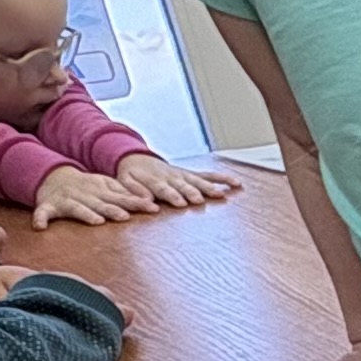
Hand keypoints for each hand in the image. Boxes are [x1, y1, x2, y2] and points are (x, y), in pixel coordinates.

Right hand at [31, 164, 140, 226]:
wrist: (54, 176)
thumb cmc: (86, 186)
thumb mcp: (106, 186)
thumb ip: (125, 193)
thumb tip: (149, 201)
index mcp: (101, 192)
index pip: (122, 198)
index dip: (136, 203)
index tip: (152, 208)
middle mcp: (86, 196)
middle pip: (102, 204)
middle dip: (113, 210)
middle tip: (125, 216)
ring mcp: (67, 201)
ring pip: (77, 208)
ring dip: (86, 214)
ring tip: (96, 221)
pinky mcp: (48, 206)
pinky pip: (43, 213)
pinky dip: (40, 218)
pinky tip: (40, 226)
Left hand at [113, 153, 239, 208]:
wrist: (136, 157)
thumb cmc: (131, 174)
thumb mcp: (124, 180)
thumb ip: (134, 190)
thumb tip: (146, 201)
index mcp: (155, 180)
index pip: (164, 189)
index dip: (173, 195)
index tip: (181, 203)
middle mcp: (172, 176)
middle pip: (184, 185)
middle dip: (192, 192)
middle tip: (199, 200)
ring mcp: (184, 174)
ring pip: (199, 180)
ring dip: (209, 187)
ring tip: (221, 195)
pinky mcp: (191, 174)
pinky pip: (208, 176)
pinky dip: (222, 178)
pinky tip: (235, 184)